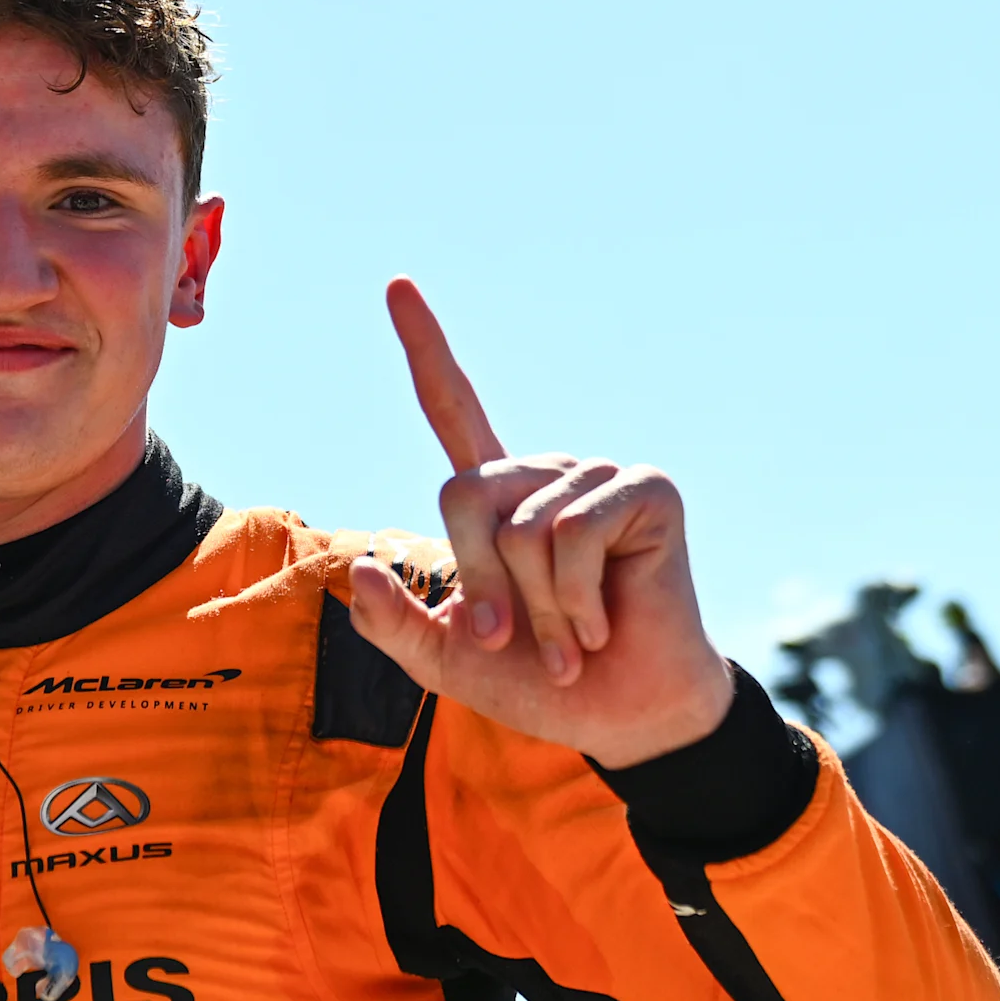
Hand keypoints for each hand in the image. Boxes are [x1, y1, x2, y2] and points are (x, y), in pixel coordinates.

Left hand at [344, 278, 733, 768]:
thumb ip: (391, 624)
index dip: (426, 349)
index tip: (396, 285)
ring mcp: (597, 476)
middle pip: (463, 495)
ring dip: (538, 607)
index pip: (453, 408)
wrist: (621, 715)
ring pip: (519, 527)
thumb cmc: (542, 683)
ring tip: (574, 636)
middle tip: (521, 637)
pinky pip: (572, 534)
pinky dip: (574, 600)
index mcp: (498, 500)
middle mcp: (545, 474)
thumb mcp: (446, 660)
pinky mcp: (644, 491)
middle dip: (484, 584)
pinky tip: (602, 623)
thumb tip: (354, 569)